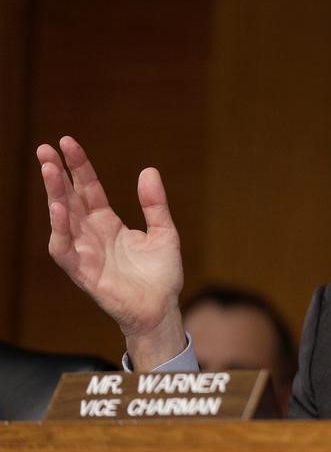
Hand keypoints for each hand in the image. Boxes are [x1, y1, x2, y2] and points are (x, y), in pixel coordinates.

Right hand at [36, 136, 185, 369]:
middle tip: (45, 149)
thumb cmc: (161, 275)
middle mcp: (91, 235)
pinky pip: (64, 250)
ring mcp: (85, 252)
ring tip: (49, 170)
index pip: (88, 189)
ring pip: (62, 220)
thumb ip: (155, 204)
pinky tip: (59, 209)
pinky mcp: (83, 272)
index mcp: (108, 223)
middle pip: (69, 199)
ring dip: (54, 195)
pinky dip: (60, 230)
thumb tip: (148, 170)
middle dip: (56, 175)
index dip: (78, 167)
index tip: (67, 142)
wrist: (162, 309)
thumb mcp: (164, 232)